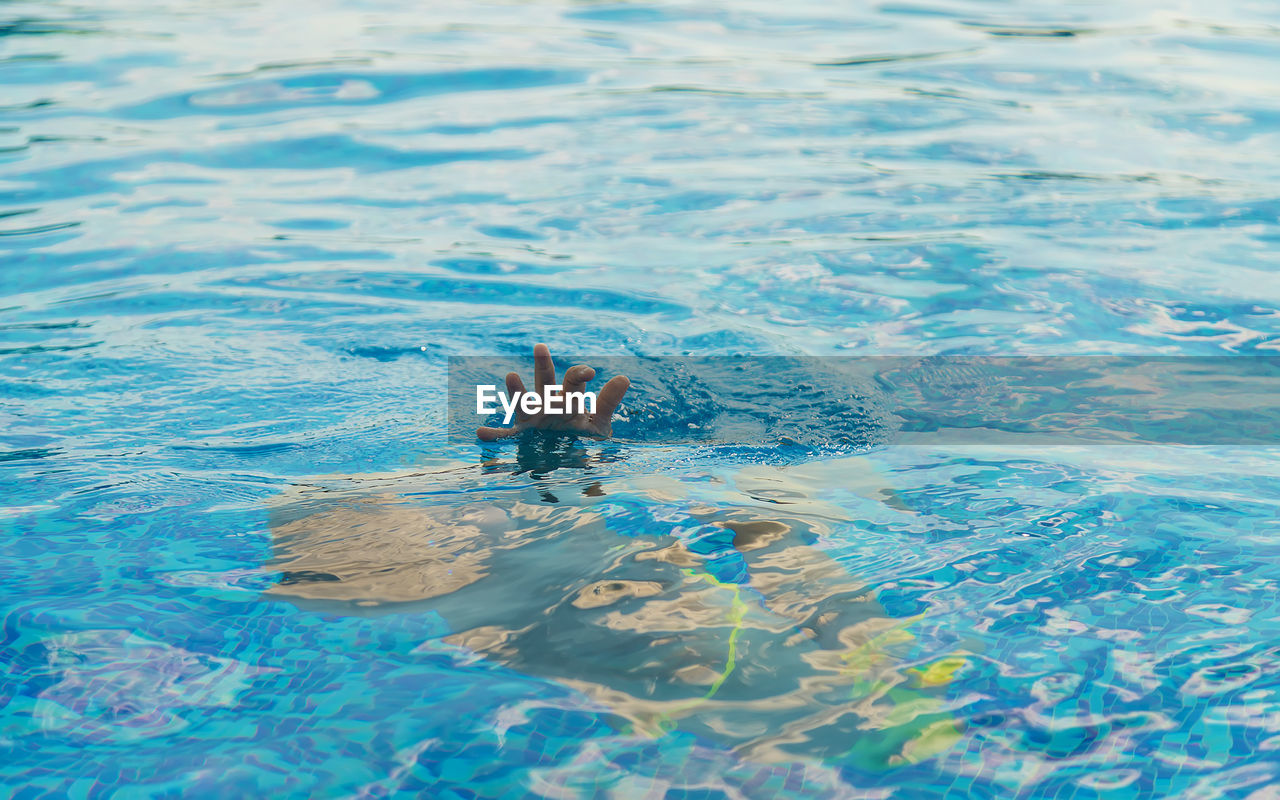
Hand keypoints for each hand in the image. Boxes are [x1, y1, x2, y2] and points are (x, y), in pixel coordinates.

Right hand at [476, 343, 629, 440]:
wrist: (570, 460)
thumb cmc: (583, 437)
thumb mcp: (599, 423)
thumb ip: (608, 401)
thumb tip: (624, 377)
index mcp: (568, 398)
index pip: (574, 381)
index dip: (580, 374)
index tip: (590, 372)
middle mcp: (548, 404)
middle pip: (546, 381)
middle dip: (544, 365)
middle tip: (541, 347)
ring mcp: (533, 419)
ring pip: (524, 403)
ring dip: (517, 392)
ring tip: (511, 376)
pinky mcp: (522, 436)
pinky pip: (506, 436)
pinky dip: (494, 435)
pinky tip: (481, 434)